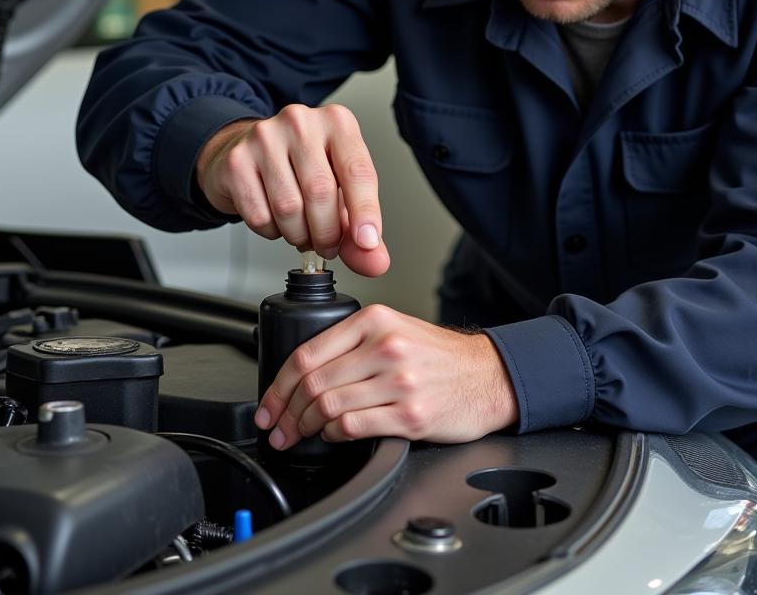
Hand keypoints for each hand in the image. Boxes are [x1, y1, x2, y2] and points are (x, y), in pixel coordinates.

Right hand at [195, 104, 388, 276]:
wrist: (246, 151)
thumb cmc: (300, 167)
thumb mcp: (340, 188)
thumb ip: (360, 225)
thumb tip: (374, 260)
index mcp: (336, 123)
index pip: (358, 171)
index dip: (365, 212)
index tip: (367, 242)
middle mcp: (300, 123)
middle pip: (320, 192)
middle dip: (327, 232)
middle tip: (327, 245)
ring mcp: (264, 138)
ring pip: (288, 207)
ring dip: (299, 235)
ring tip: (302, 231)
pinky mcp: (236, 161)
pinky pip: (259, 215)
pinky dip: (272, 231)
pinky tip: (276, 219)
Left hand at [254, 304, 518, 446]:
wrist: (488, 375)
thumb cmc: (438, 356)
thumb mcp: (395, 329)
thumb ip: (352, 343)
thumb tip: (303, 373)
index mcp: (375, 320)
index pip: (308, 353)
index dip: (278, 385)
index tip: (269, 404)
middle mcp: (386, 347)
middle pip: (313, 383)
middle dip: (286, 412)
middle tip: (277, 427)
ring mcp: (398, 382)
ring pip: (328, 406)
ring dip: (304, 427)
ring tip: (300, 435)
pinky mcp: (409, 415)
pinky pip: (353, 427)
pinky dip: (333, 435)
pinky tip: (332, 436)